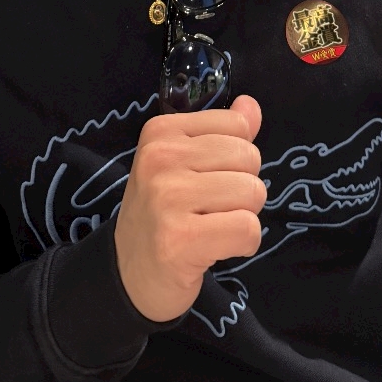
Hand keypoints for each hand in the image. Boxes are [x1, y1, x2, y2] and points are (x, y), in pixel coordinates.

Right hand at [114, 95, 265, 322]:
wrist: (128, 275)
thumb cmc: (164, 213)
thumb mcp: (185, 163)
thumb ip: (223, 132)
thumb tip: (251, 106)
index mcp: (161, 132)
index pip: (238, 125)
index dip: (236, 157)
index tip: (208, 178)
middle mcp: (160, 159)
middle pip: (249, 158)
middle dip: (243, 188)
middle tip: (211, 208)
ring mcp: (167, 198)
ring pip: (252, 193)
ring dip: (244, 216)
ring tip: (212, 226)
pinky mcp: (180, 239)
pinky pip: (248, 229)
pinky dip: (245, 243)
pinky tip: (217, 247)